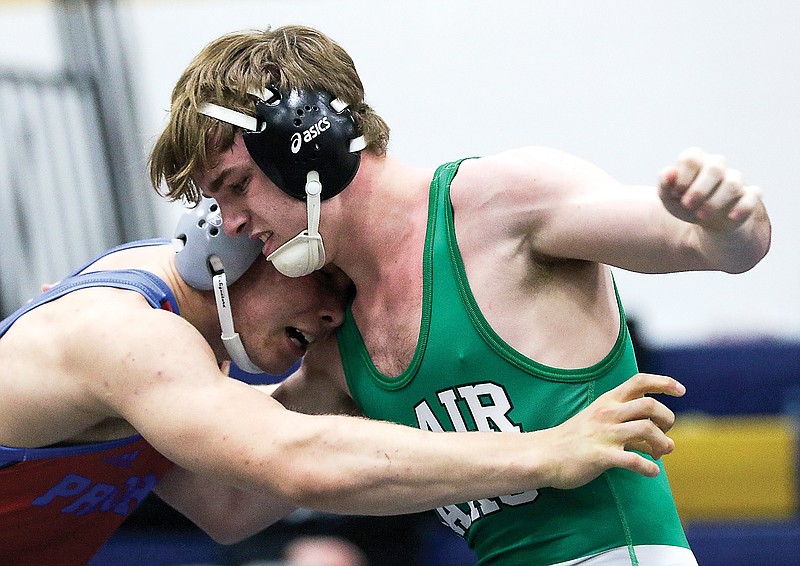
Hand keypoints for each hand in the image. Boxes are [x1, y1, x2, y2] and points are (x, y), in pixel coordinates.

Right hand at [542, 373, 684, 488]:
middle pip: (650, 406)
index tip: (680, 390)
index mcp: (607, 401)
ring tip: (659, 454)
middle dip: (667, 419)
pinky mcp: (601, 456)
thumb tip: (661, 437)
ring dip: (662, 444)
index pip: (639, 381)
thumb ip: (626, 422)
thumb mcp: (597, 419)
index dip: (664, 383)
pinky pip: (635, 461)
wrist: (544, 455)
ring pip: (647, 431)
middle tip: (665, 433)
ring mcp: (604, 434)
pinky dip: (650, 468)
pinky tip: (651, 472)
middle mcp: (607, 413)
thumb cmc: (573, 439)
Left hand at [658, 147, 762, 231]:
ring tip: (701, 215)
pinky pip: (753, 196)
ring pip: (732, 183)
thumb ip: (665, 184)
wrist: (707, 221)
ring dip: (716, 201)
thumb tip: (669, 173)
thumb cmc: (686, 203)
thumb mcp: (669, 197)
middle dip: (699, 189)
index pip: (691, 157)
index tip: (676, 193)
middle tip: (687, 205)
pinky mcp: (749, 196)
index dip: (683, 175)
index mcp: (697, 161)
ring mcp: (735, 180)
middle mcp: (718, 166)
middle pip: (714, 168)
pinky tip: (731, 216)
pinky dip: (743, 207)